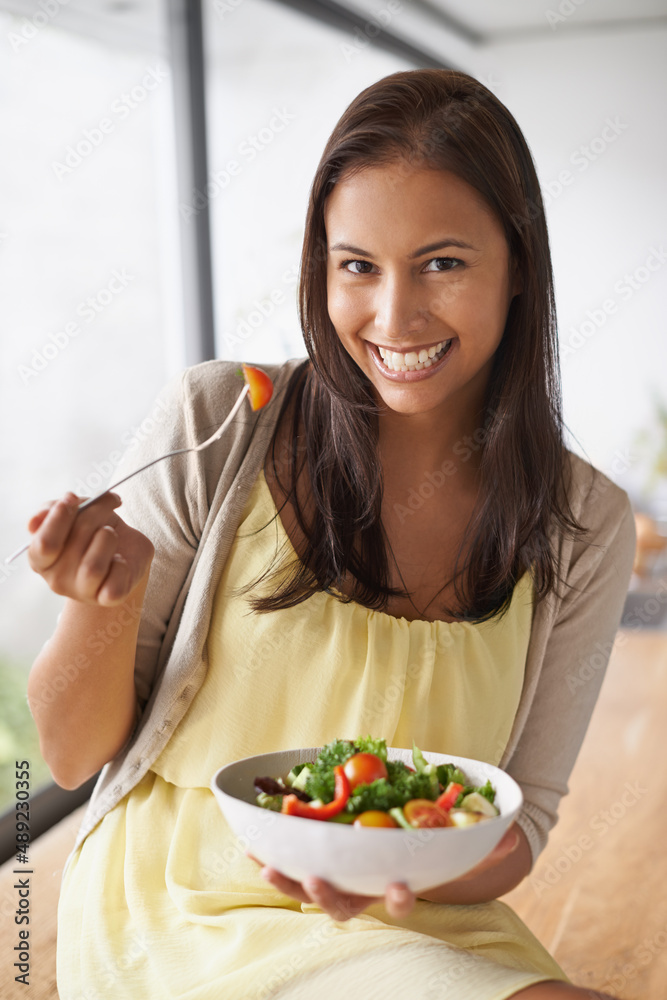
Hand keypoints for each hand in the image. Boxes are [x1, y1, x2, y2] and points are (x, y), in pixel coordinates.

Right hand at [27, 491, 153, 605]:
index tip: (72, 498)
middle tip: (109, 501)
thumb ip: (51, 510)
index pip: (44, 544)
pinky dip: (122, 566)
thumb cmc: (93, 531)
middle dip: (94, 514)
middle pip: (74, 544)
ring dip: (108, 539)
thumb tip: (35, 520)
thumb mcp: (74, 512)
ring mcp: (82, 592)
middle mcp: (57, 580)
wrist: (125, 551)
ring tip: (111, 534)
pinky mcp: (107, 598)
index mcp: (41, 560)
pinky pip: (114, 585)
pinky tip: (120, 560)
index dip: (58, 518)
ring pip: (93, 567)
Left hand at [246, 823, 521, 918]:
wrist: (412, 847)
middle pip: (346, 904)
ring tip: (267, 866)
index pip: (400, 900)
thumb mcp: (463, 843)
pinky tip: (251, 844)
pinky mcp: (319, 862)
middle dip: (330, 896)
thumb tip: (513, 832)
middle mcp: (366, 890)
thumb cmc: (436, 846)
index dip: (398, 899)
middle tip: (319, 883)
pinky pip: (293, 864)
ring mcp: (341, 880)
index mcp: (400, 885)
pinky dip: (272, 856)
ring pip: (312, 890)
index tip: (400, 891)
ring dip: (290, 880)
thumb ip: (487, 840)